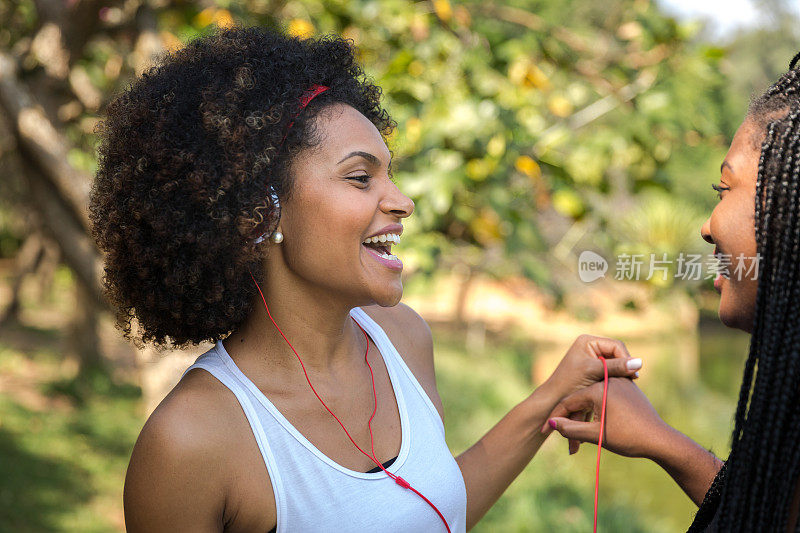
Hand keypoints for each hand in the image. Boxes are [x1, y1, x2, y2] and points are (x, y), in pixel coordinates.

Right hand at [541, 377, 669, 459]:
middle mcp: (609, 380)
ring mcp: (620, 383)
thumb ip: (571, 428)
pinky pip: (606, 397)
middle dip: (570, 417)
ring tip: (577, 432)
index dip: (557, 417)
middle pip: (581, 399)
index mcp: (599, 388)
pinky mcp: (628, 389)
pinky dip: (597, 409)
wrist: (660, 439)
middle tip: (559, 433)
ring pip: (593, 398)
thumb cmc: (628, 438)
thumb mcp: (596, 435)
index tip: (547, 430)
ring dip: (584, 414)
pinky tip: (594, 422)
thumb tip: (552, 423)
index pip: (570, 402)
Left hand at [542, 334, 641, 401]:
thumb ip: (616, 366)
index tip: (634, 375)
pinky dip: (617, 380)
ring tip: (627, 385)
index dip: (627, 359)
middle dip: (625, 367)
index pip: (616, 346)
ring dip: (622, 374)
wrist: (554, 400)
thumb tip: (640, 362)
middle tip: (633, 381)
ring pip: (617, 365)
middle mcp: (591, 347)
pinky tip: (620, 389)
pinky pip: (613, 373)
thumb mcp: (594, 372)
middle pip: (618, 354)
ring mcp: (593, 359)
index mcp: (587, 341)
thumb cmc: (569, 384)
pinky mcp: (595, 371)